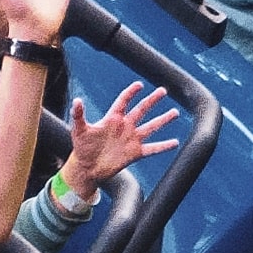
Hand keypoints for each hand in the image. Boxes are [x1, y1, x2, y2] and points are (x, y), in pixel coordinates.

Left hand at [66, 81, 182, 189]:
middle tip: (163, 91)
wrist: (87, 168)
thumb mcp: (79, 130)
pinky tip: (174, 142)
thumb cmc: (82, 147)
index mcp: (112, 118)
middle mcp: (125, 126)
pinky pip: (152, 148)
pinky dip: (163, 146)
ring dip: (163, 120)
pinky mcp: (135, 153)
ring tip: (175, 113)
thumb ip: (78, 115)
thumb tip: (77, 101)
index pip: (124, 101)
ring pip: (151, 127)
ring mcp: (131, 139)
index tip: (139, 85)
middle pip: (141, 110)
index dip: (131, 92)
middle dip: (152, 100)